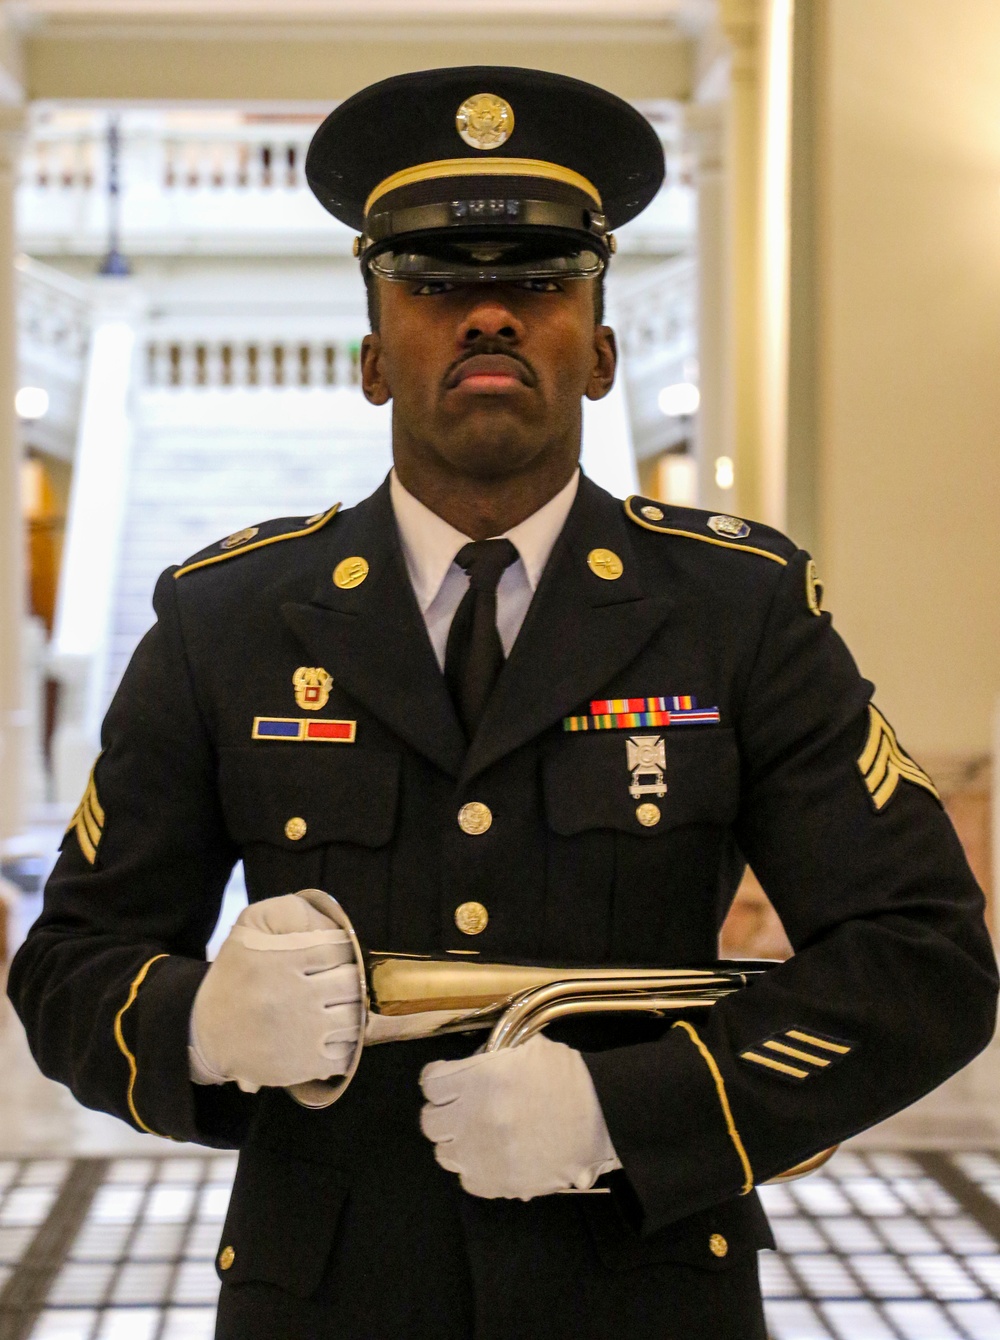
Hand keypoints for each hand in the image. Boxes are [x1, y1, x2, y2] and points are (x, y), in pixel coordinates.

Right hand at [190, 892, 361, 1092]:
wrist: (205, 1034)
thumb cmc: (234, 978)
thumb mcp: (247, 930)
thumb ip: (283, 911)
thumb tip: (328, 921)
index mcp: (282, 959)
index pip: (340, 948)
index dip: (343, 951)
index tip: (335, 959)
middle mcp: (294, 995)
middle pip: (352, 983)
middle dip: (350, 981)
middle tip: (338, 984)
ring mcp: (302, 1032)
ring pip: (355, 1018)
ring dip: (352, 1012)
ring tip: (337, 1010)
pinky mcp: (304, 1064)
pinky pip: (346, 1053)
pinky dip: (345, 1045)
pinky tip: (330, 1037)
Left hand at [419, 1033, 620, 1199]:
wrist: (602, 1120)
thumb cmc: (567, 1079)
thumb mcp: (527, 1049)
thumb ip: (492, 1054)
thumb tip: (471, 1062)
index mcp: (481, 1078)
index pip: (431, 1083)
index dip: (439, 1078)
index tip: (447, 1079)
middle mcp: (475, 1118)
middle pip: (430, 1121)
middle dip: (444, 1111)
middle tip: (460, 1107)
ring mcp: (484, 1154)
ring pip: (444, 1152)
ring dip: (457, 1141)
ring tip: (476, 1134)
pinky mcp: (497, 1183)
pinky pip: (467, 1178)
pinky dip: (475, 1167)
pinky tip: (492, 1155)